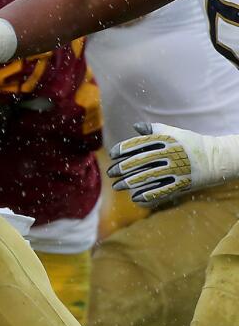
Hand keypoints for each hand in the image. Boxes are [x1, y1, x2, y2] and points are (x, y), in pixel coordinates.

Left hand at [107, 123, 238, 206]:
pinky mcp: (182, 183)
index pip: (139, 144)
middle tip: (110, 173)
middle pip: (141, 161)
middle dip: (122, 168)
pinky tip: (135, 198)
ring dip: (130, 183)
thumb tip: (135, 126)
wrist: (216, 158)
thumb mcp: (173, 133)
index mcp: (166, 140)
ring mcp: (177, 169)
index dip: (123, 149)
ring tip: (116, 187)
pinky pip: (162, 190)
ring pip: (148, 176)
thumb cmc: (190, 143)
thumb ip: (153, 130)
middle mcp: (170, 154)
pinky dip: (148, 194)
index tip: (112, 154)